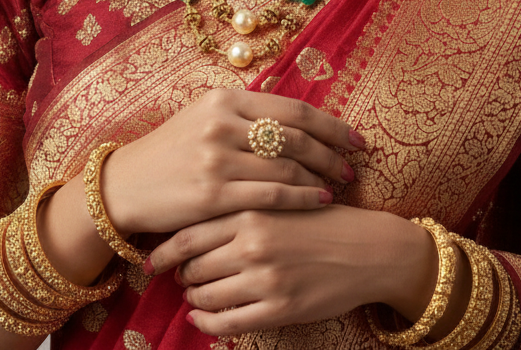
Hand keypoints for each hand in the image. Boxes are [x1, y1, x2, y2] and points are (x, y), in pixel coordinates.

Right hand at [100, 88, 364, 235]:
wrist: (125, 184)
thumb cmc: (171, 151)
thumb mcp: (203, 117)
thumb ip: (245, 113)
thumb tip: (294, 117)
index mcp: (225, 99)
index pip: (292, 108)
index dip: (330, 124)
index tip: (355, 138)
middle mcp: (223, 123)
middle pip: (295, 135)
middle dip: (332, 151)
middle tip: (354, 164)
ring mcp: (217, 158)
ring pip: (286, 164)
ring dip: (320, 176)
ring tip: (339, 185)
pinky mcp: (213, 193)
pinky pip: (271, 193)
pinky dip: (302, 197)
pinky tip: (319, 201)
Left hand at [146, 205, 436, 336]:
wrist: (366, 247)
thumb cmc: (319, 217)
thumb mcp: (278, 197)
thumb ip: (240, 205)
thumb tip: (195, 216)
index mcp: (251, 210)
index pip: (190, 234)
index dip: (166, 249)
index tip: (154, 256)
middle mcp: (253, 244)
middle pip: (194, 267)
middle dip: (181, 275)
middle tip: (177, 276)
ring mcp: (266, 279)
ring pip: (207, 297)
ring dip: (193, 300)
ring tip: (193, 295)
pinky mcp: (280, 309)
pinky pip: (228, 323)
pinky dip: (209, 323)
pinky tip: (205, 318)